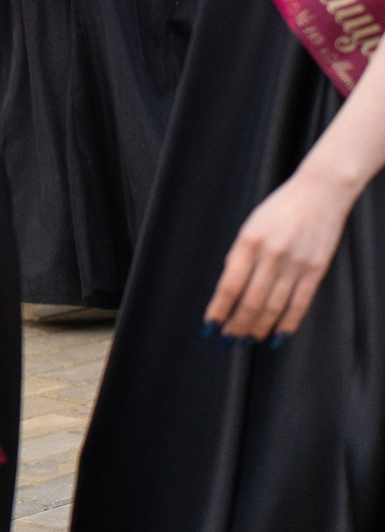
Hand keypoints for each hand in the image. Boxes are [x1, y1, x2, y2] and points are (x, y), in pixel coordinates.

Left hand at [207, 167, 356, 341]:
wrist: (321, 192)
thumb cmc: (280, 208)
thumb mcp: (251, 224)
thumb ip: (240, 254)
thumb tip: (231, 285)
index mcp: (249, 242)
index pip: (230, 285)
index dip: (219, 309)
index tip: (210, 325)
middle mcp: (272, 255)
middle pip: (251, 300)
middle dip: (237, 324)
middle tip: (228, 340)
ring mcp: (296, 263)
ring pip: (275, 306)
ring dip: (260, 327)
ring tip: (248, 340)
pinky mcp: (317, 269)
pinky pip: (301, 302)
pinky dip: (289, 322)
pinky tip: (279, 334)